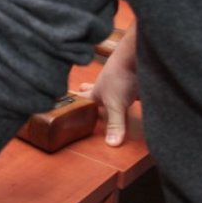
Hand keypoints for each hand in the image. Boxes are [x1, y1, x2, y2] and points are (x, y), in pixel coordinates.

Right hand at [76, 24, 138, 146]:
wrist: (138, 58)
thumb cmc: (120, 76)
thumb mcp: (115, 104)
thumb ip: (115, 124)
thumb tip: (111, 144)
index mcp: (97, 92)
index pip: (82, 98)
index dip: (74, 99)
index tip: (63, 98)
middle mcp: (107, 88)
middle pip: (94, 91)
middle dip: (87, 92)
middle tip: (79, 90)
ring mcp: (121, 85)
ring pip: (112, 92)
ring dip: (108, 95)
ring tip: (103, 98)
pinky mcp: (136, 85)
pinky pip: (131, 94)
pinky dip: (129, 98)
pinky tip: (132, 101)